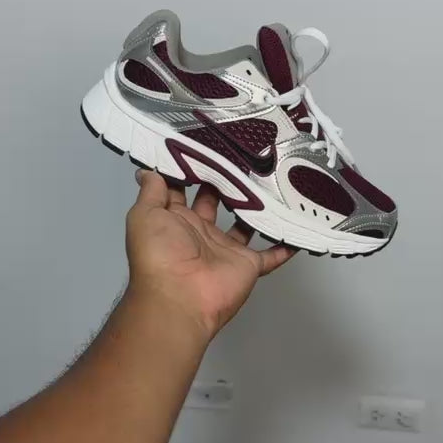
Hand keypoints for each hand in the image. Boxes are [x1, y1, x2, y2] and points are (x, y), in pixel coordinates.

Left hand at [125, 170, 295, 339]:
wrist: (180, 298)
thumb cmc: (159, 253)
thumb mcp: (145, 215)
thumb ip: (151, 191)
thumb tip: (147, 170)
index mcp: (175, 219)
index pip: (182, 189)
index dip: (191, 168)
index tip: (206, 143)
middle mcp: (200, 232)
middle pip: (215, 201)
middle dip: (225, 180)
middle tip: (243, 153)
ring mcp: (225, 249)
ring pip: (245, 224)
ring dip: (256, 207)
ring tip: (271, 178)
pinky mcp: (248, 264)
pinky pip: (271, 255)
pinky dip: (284, 246)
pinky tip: (297, 227)